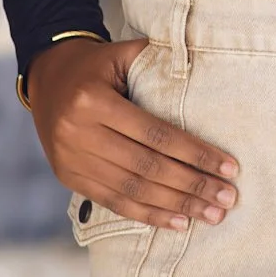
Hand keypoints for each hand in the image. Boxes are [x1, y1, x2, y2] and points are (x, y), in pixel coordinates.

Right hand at [26, 36, 239, 229]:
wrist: (46, 77)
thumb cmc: (95, 64)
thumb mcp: (121, 54)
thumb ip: (157, 63)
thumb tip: (205, 67)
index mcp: (93, 100)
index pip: (155, 134)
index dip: (194, 153)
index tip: (229, 167)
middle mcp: (79, 133)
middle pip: (147, 167)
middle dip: (193, 185)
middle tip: (227, 198)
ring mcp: (72, 160)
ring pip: (133, 190)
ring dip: (176, 206)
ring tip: (212, 215)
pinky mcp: (69, 178)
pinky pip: (114, 202)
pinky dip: (148, 215)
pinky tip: (178, 222)